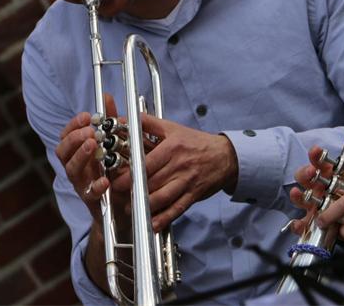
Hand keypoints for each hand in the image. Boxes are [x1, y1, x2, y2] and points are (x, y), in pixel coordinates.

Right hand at [56, 93, 121, 222]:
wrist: (121, 207)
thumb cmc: (114, 171)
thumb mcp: (112, 144)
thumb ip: (109, 122)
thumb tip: (107, 97)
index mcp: (78, 153)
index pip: (66, 136)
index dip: (73, 125)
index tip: (87, 116)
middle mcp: (76, 168)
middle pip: (63, 152)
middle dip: (75, 139)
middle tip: (90, 131)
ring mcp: (82, 184)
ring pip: (72, 170)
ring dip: (81, 156)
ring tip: (94, 145)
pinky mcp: (93, 201)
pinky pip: (90, 194)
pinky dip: (96, 186)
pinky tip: (105, 179)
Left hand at [112, 116, 237, 231]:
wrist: (226, 156)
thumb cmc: (197, 142)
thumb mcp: (173, 128)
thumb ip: (148, 123)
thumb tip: (127, 118)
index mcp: (173, 148)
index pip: (148, 163)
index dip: (131, 174)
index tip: (118, 181)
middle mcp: (180, 165)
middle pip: (153, 182)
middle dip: (134, 191)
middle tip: (119, 196)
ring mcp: (187, 181)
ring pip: (163, 197)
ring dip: (146, 206)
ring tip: (131, 209)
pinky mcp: (193, 194)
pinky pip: (177, 208)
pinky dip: (165, 218)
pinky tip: (153, 225)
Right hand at [287, 146, 343, 234]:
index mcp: (327, 175)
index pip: (318, 162)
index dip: (316, 156)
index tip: (317, 151)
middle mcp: (317, 188)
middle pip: (304, 178)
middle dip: (305, 173)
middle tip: (311, 172)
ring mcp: (313, 204)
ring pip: (300, 198)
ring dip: (298, 195)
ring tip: (297, 193)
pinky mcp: (313, 222)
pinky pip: (302, 224)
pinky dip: (298, 225)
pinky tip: (298, 224)